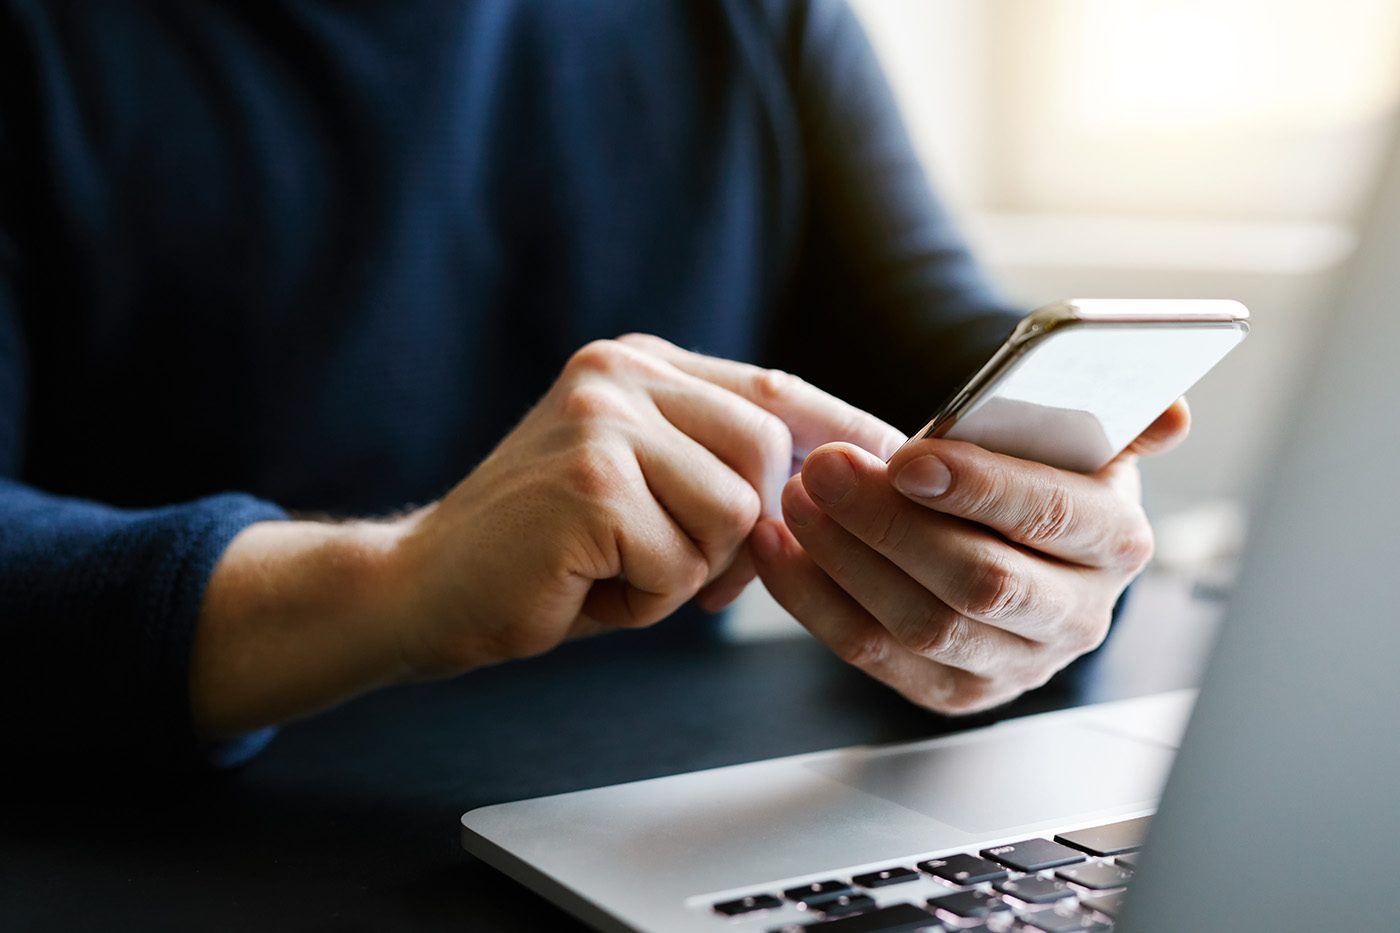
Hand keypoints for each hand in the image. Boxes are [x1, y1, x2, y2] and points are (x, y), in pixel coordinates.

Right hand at [194, 335, 900, 735]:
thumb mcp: (640, 490)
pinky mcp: (590, 481)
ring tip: (609, 568)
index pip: (773, 389)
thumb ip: (717, 468)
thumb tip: (833, 482)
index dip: (842, 432)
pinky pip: (684, 564)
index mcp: (636, 364)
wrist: (421, 589)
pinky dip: (646, 600)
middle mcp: (621, 372)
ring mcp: (602, 420)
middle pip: (768, 455)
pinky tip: (581, 584)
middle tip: (666, 568)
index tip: (901, 463)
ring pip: (734, 514)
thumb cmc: (543, 555)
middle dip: (741, 534)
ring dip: (686, 573)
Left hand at [751, 401, 1190, 714]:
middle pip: (980, 581)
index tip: (908, 457)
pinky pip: (873, 655)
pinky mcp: (956, 691)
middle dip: (891, 524)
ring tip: (798, 497)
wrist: (1009, 531)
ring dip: (845, 559)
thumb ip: (1118, 418)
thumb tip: (1173, 416)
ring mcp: (1016, 663)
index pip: (1055, 518)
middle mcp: (1077, 614)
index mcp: (1117, 541)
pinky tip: (780, 547)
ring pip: (921, 624)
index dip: (981, 488)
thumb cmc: (1033, 469)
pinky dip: (815, 600)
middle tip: (827, 468)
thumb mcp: (1079, 433)